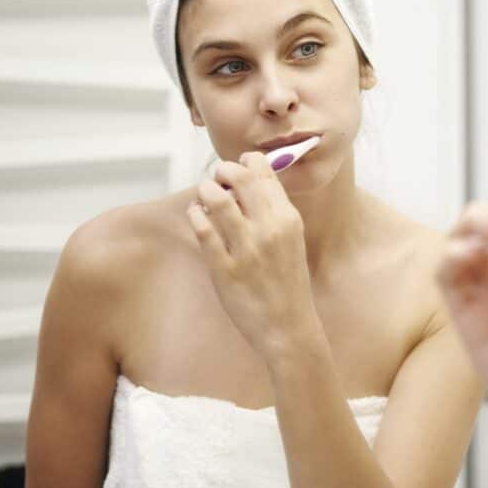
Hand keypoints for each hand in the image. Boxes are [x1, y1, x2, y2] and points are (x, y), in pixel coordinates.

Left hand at [186, 152, 315, 354]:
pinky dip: (196, 215)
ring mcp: (246, 248)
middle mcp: (269, 228)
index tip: (236, 168)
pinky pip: (202, 229)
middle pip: (238, 177)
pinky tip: (197, 216)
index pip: (263, 171)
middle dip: (221, 171)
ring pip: (216, 199)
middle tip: (216, 179)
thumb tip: (252, 175)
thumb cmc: (287, 279)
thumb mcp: (292, 238)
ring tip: (205, 196)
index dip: (244, 162)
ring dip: (205, 190)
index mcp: (288, 218)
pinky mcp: (224, 268)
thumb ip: (274, 208)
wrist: (287, 324)